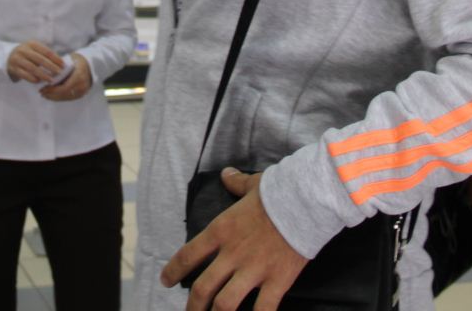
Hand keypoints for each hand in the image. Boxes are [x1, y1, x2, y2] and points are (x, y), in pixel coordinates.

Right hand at [7, 40, 63, 83]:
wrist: (8, 57)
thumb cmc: (28, 54)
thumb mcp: (35, 49)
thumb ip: (45, 54)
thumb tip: (60, 63)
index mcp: (31, 44)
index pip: (46, 51)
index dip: (56, 58)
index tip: (63, 65)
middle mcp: (23, 50)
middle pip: (40, 59)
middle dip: (51, 67)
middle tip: (59, 73)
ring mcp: (17, 59)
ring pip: (32, 68)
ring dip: (43, 75)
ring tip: (51, 80)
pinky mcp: (13, 68)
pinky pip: (24, 75)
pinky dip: (33, 78)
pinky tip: (39, 81)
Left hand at [40, 53, 92, 100]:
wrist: (91, 65)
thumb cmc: (78, 60)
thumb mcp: (69, 59)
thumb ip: (59, 66)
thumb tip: (45, 72)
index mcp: (79, 76)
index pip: (64, 88)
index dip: (52, 90)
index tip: (43, 88)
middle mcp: (82, 85)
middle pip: (64, 94)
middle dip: (51, 94)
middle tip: (41, 92)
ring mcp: (82, 91)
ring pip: (65, 97)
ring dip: (54, 97)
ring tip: (44, 94)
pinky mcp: (81, 94)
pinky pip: (68, 98)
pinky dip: (59, 97)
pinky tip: (51, 95)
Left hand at [161, 169, 309, 310]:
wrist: (306, 201)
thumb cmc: (278, 192)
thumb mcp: (252, 184)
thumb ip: (236, 183)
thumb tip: (226, 173)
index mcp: (221, 230)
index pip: (189, 254)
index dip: (174, 270)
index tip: (165, 281)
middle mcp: (232, 254)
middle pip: (203, 288)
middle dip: (193, 306)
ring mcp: (254, 270)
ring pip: (225, 304)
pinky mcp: (277, 281)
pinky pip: (263, 310)